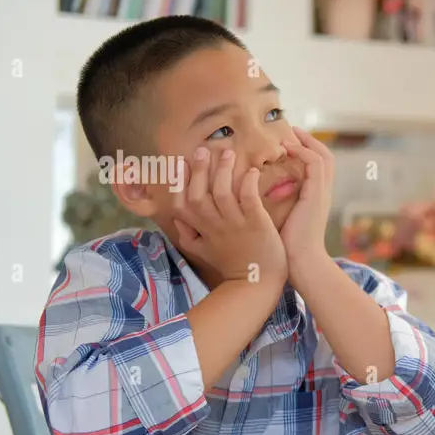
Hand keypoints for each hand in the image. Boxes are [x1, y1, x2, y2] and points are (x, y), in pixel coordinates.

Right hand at [173, 148, 287, 287]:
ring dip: (223, 171)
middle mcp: (215, 226)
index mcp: (201, 230)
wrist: (257, 284)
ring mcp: (236, 225)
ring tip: (228, 153)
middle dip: (198, 171)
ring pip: (222, 193)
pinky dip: (249, 184)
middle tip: (203, 150)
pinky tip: (252, 172)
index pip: (180, 205)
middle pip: (198, 195)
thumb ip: (188, 234)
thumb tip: (177, 217)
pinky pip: (249, 200)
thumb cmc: (232, 265)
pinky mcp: (256, 224)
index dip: (178, 183)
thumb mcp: (203, 252)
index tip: (180, 163)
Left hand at [280, 127, 334, 282]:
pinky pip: (315, 164)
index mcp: (314, 200)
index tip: (288, 142)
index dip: (306, 152)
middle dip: (310, 141)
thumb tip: (250, 198)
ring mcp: (321, 194)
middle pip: (326, 157)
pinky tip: (287, 149)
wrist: (300, 264)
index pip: (317, 168)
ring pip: (324, 157)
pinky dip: (303, 152)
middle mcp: (322, 194)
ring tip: (288, 135)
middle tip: (293, 130)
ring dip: (306, 143)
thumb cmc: (285, 250)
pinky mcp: (316, 195)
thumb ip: (272, 206)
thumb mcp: (279, 222)